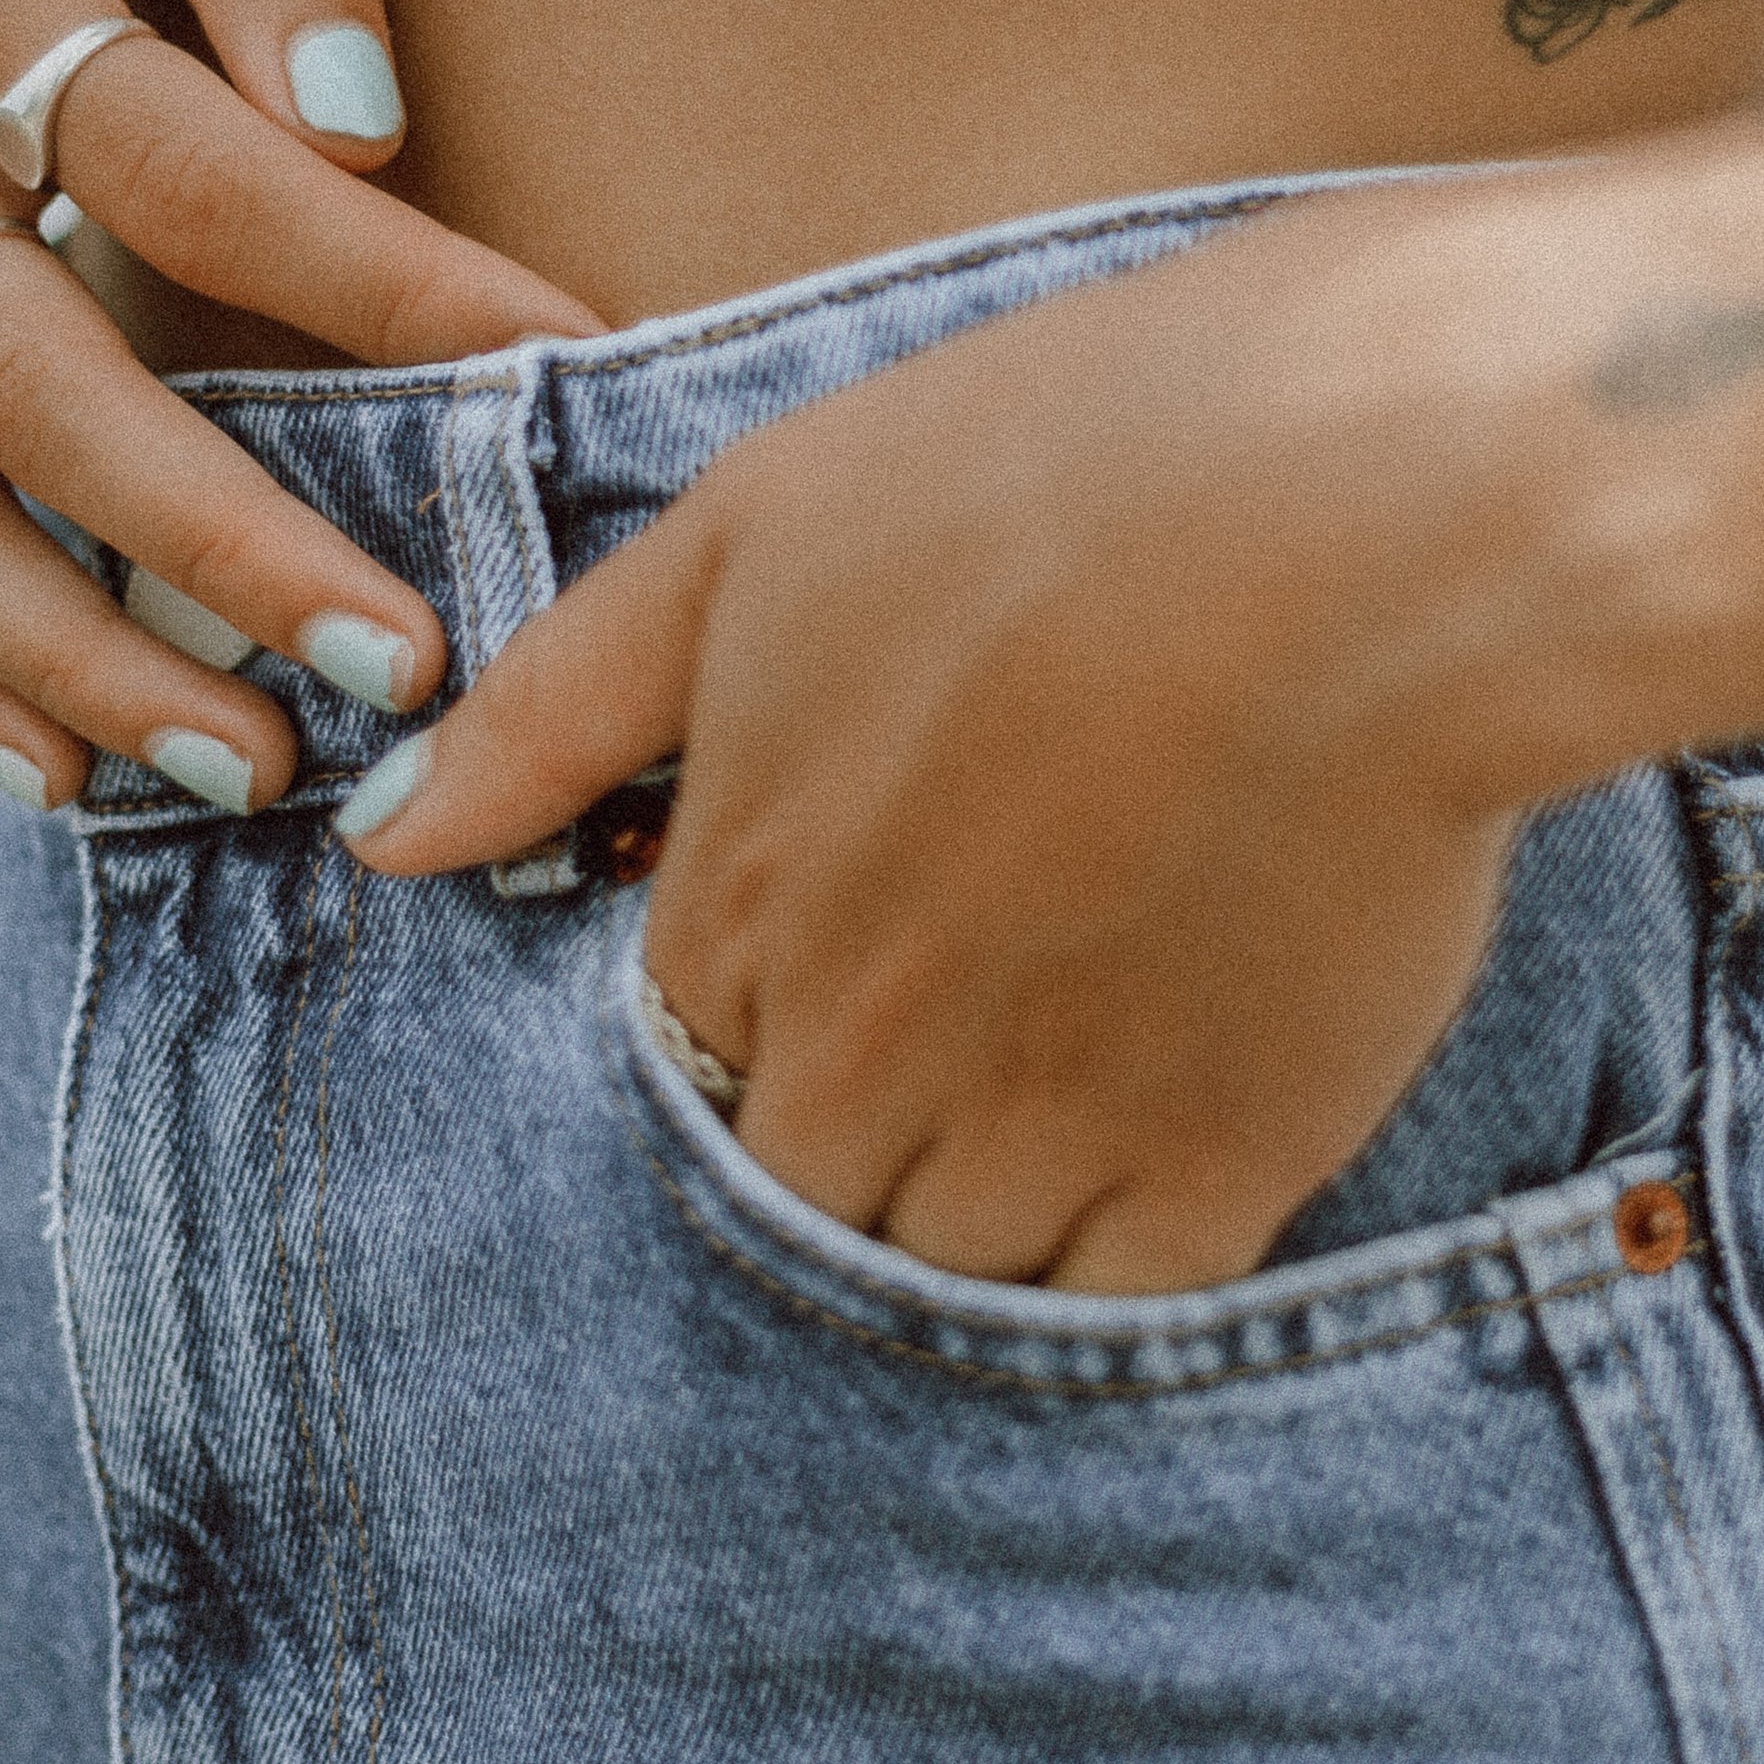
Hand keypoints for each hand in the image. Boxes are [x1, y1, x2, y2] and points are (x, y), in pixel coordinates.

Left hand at [338, 193, 1566, 1291]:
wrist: (1379, 506)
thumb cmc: (1066, 462)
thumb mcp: (762, 525)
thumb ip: (563, 701)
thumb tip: (384, 839)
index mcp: (741, 893)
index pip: (690, 1048)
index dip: (779, 991)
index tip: (882, 911)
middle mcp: (864, 1043)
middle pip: (804, 1182)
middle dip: (864, 1116)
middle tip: (988, 990)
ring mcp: (1040, 1121)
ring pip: (945, 1261)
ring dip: (986, 1192)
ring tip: (1088, 1044)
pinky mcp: (1223, 1165)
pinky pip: (1116, 1301)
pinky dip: (1123, 1246)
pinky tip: (1176, 1114)